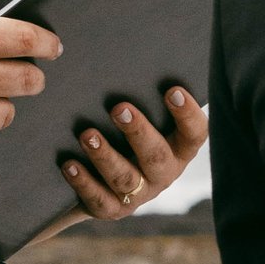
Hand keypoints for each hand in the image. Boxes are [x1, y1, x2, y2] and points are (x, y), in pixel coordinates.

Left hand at [60, 85, 208, 221]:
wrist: (100, 182)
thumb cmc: (125, 136)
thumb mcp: (140, 121)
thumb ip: (142, 99)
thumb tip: (128, 53)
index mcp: (179, 149)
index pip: (195, 133)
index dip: (187, 114)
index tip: (172, 90)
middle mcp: (164, 173)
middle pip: (157, 156)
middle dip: (138, 132)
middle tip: (119, 108)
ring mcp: (139, 195)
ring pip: (126, 178)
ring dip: (106, 156)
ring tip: (87, 135)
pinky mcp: (112, 209)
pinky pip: (99, 199)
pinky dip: (83, 182)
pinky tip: (69, 164)